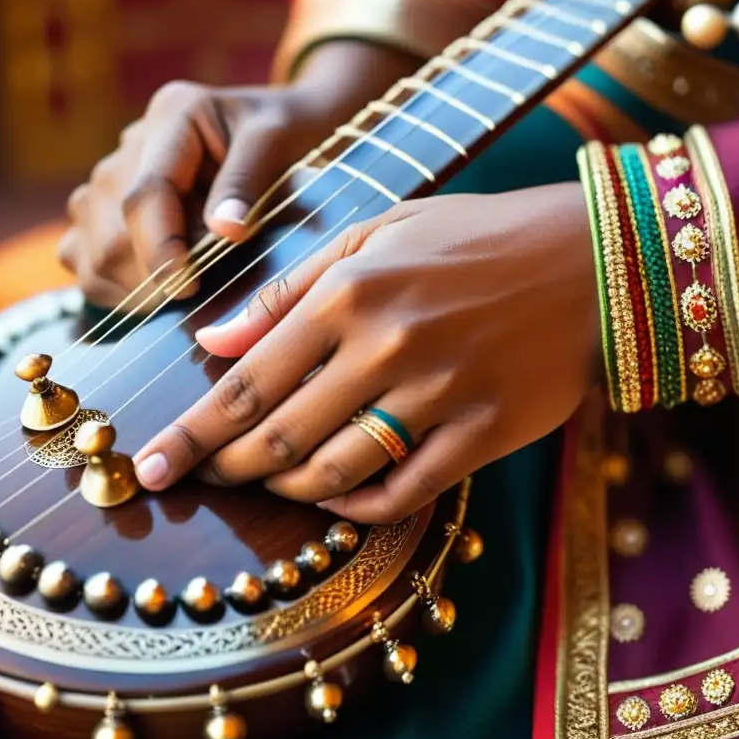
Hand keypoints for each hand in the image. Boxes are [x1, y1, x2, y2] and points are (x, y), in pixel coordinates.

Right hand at [59, 42, 419, 306]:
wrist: (278, 127)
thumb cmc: (285, 135)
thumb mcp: (279, 144)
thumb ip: (249, 182)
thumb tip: (225, 230)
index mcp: (173, 116)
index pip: (144, 195)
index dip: (160, 251)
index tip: (188, 288)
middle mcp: (128, 145)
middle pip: (110, 233)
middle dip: (150, 279)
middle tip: (197, 295)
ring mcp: (105, 177)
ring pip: (88, 252)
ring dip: (131, 287)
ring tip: (183, 288)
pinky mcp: (97, 208)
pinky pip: (78, 257)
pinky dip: (111, 287)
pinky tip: (155, 287)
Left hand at [132, 183, 600, 522]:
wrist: (589, 260)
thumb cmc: (473, 238)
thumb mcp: (375, 232)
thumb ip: (287, 289)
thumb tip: (211, 340)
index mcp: (348, 292)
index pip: (243, 383)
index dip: (188, 434)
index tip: (149, 466)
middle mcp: (384, 348)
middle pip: (276, 437)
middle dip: (221, 468)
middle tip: (194, 480)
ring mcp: (436, 397)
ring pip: (331, 473)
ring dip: (284, 487)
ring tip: (264, 482)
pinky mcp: (481, 435)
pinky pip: (401, 491)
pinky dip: (355, 506)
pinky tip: (334, 496)